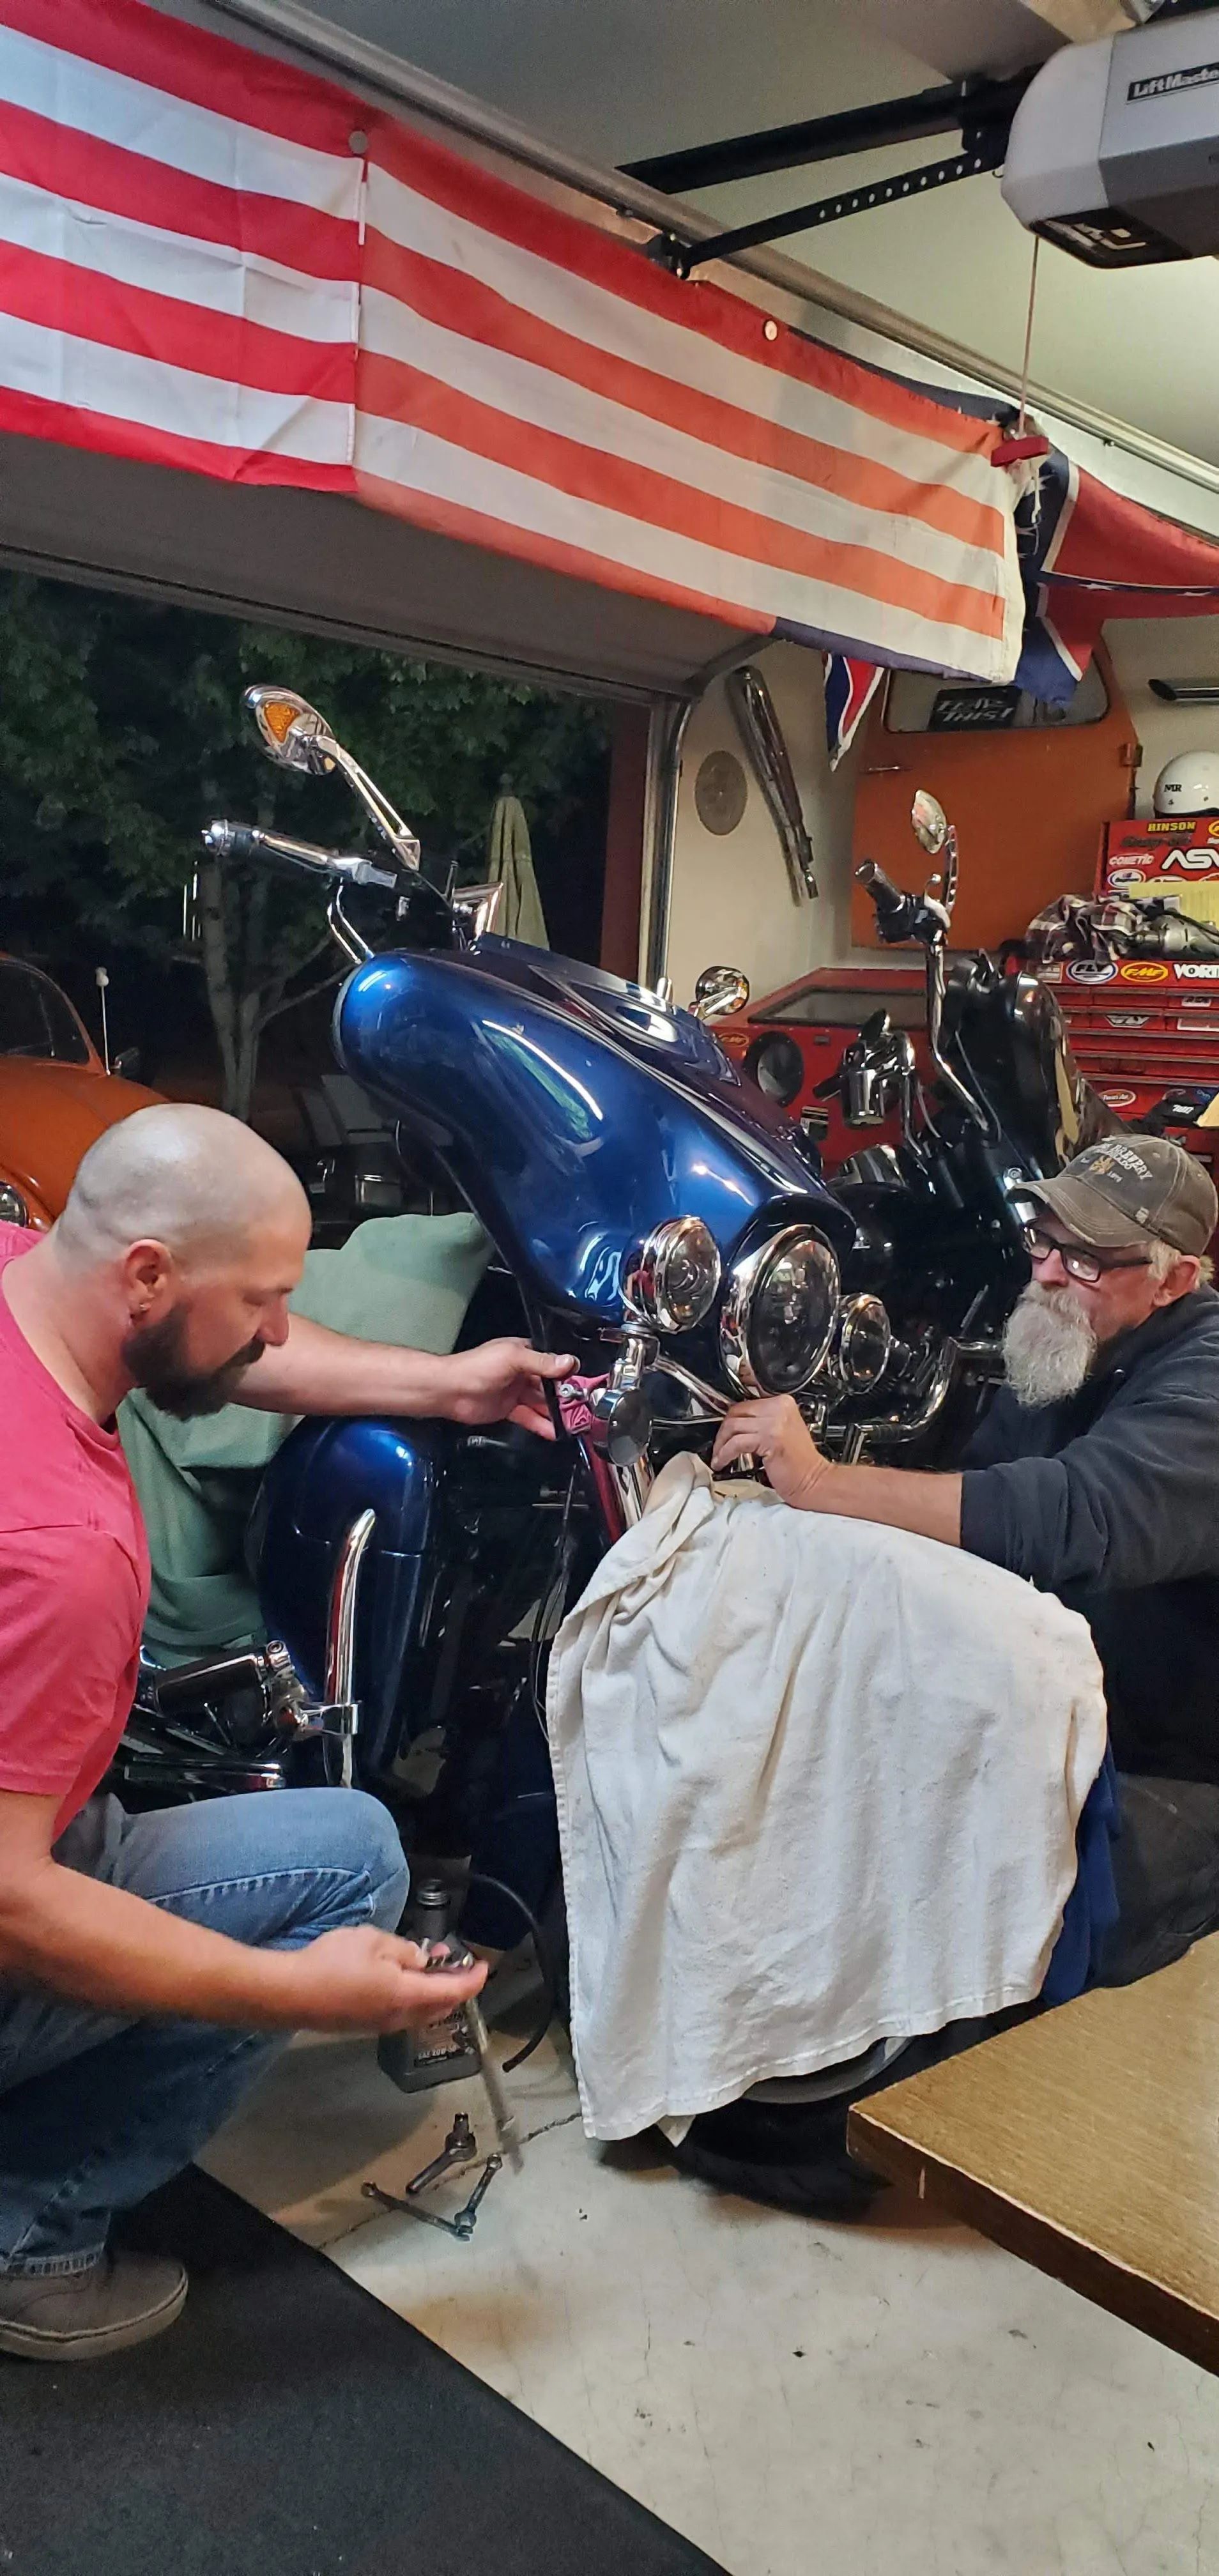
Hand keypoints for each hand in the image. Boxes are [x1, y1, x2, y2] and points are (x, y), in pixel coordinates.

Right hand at [283, 1926, 487, 2034]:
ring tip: (424, 1962)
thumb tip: (421, 1961)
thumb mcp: (373, 1942)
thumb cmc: (332, 1963)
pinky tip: (397, 1976)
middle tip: (452, 1959)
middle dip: (453, 1984)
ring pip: (420, 2011)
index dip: (473, 1980)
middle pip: (440, 2006)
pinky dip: (411, 1996)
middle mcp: (399, 2017)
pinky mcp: (363, 2025)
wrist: (290, 1994)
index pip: (453, 1992)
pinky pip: (400, 2013)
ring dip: (430, 1990)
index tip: (485, 1966)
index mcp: (407, 1996)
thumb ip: (404, 1951)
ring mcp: (380, 2025)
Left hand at [441, 1338, 576, 1437]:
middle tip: (580, 1410)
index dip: (568, 1375)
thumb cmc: (474, 1367)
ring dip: (556, 1414)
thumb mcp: (512, 1358)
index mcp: (524, 1353)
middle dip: (565, 1398)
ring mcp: (515, 1391)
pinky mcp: (509, 1409)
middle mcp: (522, 1372)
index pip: (553, 1363)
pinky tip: (553, 1432)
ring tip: (571, 1424)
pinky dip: (542, 1425)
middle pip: (550, 1386)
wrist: (449, 1390)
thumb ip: (542, 1362)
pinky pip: (530, 1417)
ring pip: (542, 1403)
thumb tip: (568, 1362)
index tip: (581, 1387)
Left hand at [711, 1395, 833, 1509]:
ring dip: (720, 1444)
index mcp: (783, 1403)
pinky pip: (736, 1443)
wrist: (814, 1481)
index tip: (722, 1431)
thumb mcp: (780, 1432)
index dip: (729, 1418)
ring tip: (719, 1457)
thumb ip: (761, 1422)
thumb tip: (733, 1423)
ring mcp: (775, 1423)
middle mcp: (779, 1408)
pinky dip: (725, 1454)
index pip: (745, 1403)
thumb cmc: (798, 1463)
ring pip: (733, 1426)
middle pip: (736, 1412)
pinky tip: (722, 1462)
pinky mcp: (769, 1439)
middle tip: (718, 1446)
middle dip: (722, 1432)